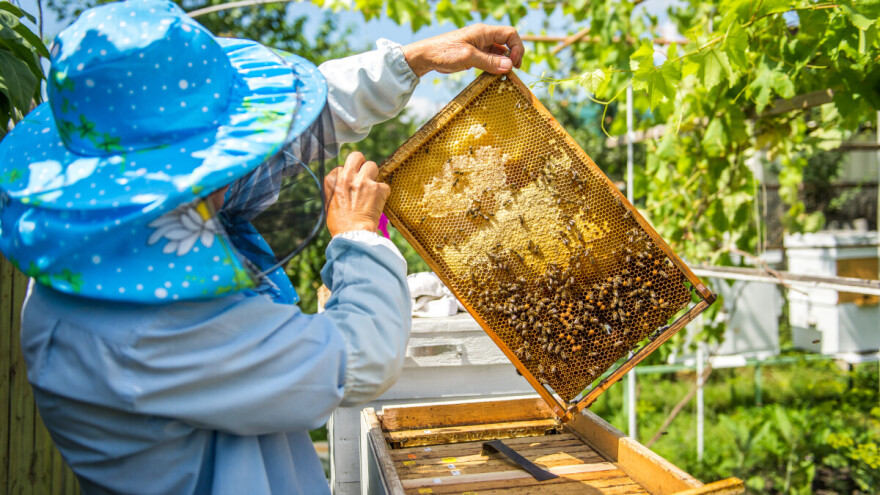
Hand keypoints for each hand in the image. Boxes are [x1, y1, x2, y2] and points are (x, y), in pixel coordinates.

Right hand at [324, 152, 389, 236]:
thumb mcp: (329, 203)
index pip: (342, 167)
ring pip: (372, 165)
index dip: (348, 176)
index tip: (350, 185)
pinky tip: (378, 203)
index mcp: (332, 180)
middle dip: (361, 163)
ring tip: (371, 190)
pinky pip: (384, 185)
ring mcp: (363, 180)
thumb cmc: (339, 223)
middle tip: (364, 175)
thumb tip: (343, 185)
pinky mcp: (378, 187)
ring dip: (373, 176)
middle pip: (357, 156)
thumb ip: (336, 189)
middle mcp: (347, 176)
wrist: (352, 234)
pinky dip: (383, 193)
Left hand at [402, 24, 523, 77]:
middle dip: (513, 56)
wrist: (426, 56)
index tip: (514, 64)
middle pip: (507, 42)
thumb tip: (509, 66)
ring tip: (503, 76)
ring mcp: (479, 45)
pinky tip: (493, 75)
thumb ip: (489, 61)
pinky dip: (495, 66)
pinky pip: (490, 58)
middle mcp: (484, 37)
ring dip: (504, 63)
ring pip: (499, 52)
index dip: (517, 48)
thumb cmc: (445, 53)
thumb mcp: (468, 57)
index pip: (510, 34)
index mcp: (484, 32)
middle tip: (512, 71)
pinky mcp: (474, 54)